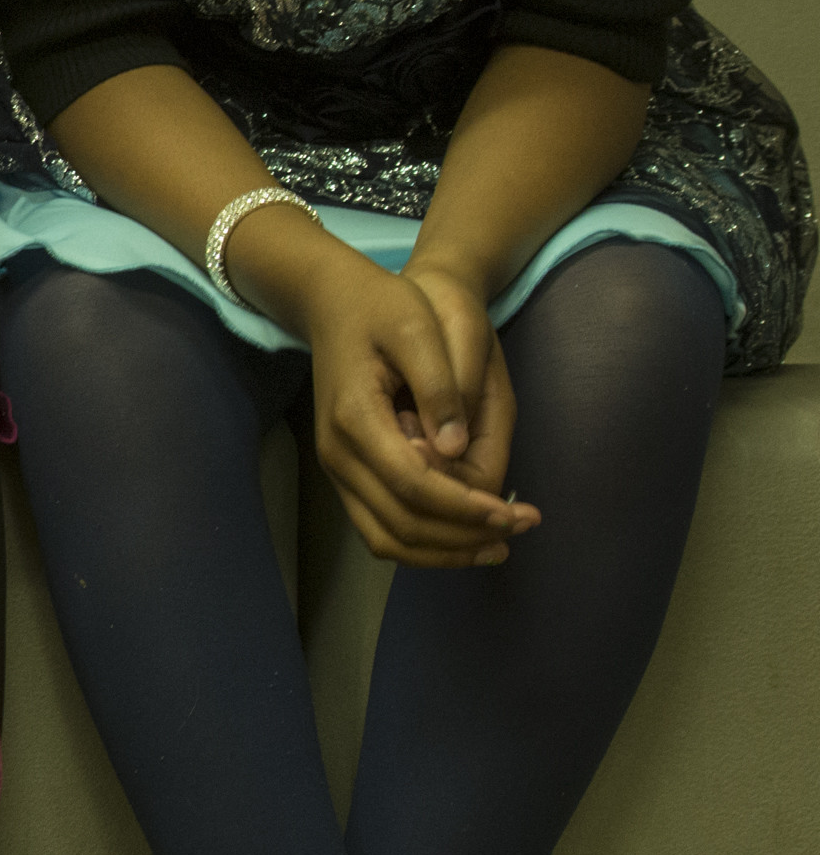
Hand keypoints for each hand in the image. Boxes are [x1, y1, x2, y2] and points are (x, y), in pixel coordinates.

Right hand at [295, 250, 535, 567]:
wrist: (333, 302)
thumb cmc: (383, 307)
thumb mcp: (419, 329)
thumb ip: (440, 387)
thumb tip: (456, 451)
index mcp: (355, 419)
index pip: (414, 485)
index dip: (468, 508)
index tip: (516, 514)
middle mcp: (338, 454)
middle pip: (402, 524)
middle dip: (465, 536)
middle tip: (521, 528)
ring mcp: (337, 467)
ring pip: (388, 537)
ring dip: (444, 551)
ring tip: (498, 545)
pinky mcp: (347, 472)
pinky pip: (381, 526)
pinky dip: (423, 541)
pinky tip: (464, 533)